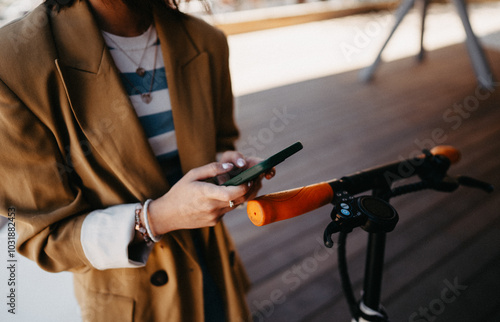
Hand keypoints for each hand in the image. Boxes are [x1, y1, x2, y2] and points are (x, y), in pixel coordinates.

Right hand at [147, 151, 274, 234]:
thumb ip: (212, 168)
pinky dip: (230, 203)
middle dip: (249, 189)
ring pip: (235, 206)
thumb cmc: (179, 192)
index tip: (250, 178)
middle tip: (255, 178)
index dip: (244, 186)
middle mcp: (211, 207)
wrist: (168, 215)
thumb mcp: (192, 174)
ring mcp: (214, 217)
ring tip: (245, 183)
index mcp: (205, 194)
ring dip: (241, 195)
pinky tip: (227, 195)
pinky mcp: (214, 222)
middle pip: (238, 200)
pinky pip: (227, 211)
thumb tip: (230, 165)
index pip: (231, 193)